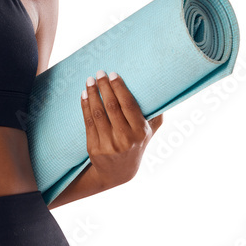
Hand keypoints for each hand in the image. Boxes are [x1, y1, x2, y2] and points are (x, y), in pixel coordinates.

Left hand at [80, 70, 162, 188]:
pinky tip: (84, 95)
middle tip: (99, 73)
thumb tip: (162, 90)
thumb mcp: (149, 133)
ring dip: (92, 94)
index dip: (119, 88)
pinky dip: (85, 106)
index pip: (129, 105)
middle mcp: (125, 139)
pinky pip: (88, 123)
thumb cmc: (135, 145)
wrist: (118, 172)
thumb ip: (155, 115)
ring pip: (98, 114)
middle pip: (112, 107)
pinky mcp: (94, 148)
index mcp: (140, 132)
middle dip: (104, 87)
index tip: (113, 74)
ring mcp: (109, 144)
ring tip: (89, 81)